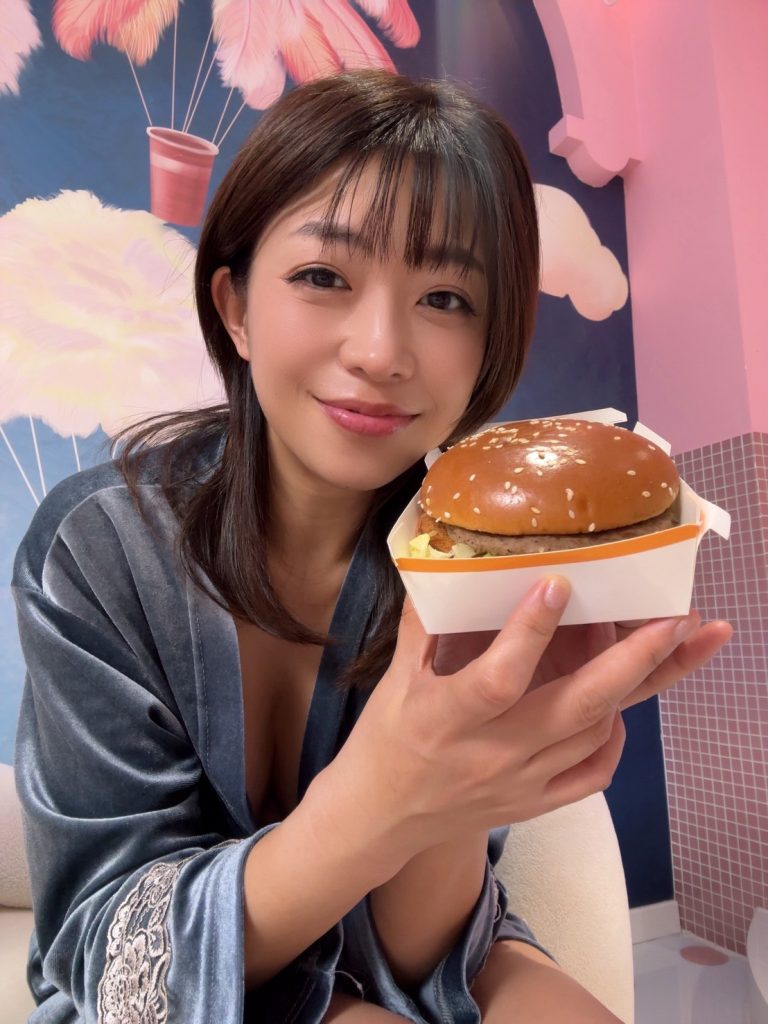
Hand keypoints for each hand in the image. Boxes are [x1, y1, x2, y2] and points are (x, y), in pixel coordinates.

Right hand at [322, 577, 731, 865]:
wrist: (379, 818)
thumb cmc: (384, 740)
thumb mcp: (395, 678)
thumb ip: (424, 622)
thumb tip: (441, 563)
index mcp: (448, 718)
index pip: (500, 677)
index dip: (531, 631)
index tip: (559, 583)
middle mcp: (492, 754)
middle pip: (577, 708)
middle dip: (632, 660)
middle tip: (672, 618)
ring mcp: (520, 784)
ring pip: (594, 734)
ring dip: (628, 687)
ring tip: (649, 644)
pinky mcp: (535, 804)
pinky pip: (593, 774)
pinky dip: (614, 739)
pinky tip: (617, 708)